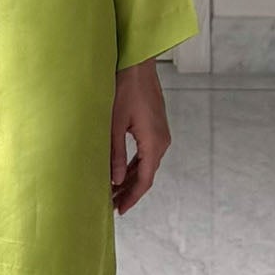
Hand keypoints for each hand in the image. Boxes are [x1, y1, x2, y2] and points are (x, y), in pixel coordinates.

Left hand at [110, 58, 172, 215]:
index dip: (131, 197)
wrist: (137, 63)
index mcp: (153, 143)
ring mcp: (161, 133)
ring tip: (114, 192)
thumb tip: (114, 181)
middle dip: (129, 191)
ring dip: (131, 179)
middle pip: (146, 175)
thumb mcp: (113, 124)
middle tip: (112, 205)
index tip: (119, 210)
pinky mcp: (156, 126)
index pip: (144, 180)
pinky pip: (147, 153)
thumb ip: (114, 155)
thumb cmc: (124, 88)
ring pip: (146, 165)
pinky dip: (135, 165)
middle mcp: (162, 141)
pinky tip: (122, 172)